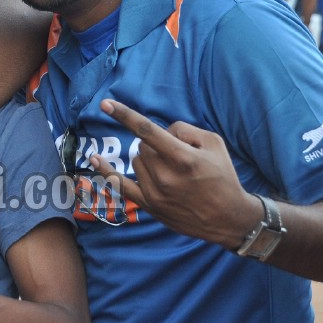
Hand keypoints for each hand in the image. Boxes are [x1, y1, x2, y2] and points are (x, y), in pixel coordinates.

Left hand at [89, 99, 260, 248]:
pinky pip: (120, 185)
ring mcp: (154, 192)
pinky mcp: (149, 205)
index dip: (124, 115)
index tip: (105, 104)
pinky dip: (106, 171)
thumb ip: (184, 130)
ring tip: (173, 171)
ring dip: (148, 159)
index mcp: (182, 158)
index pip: (147, 130)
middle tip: (178, 157)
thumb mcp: (214, 143)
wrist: (228, 218)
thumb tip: (162, 131)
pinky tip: (94, 159)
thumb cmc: (223, 176)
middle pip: (143, 146)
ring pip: (136, 161)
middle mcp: (165, 175)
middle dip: (157, 145)